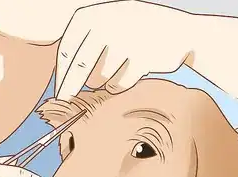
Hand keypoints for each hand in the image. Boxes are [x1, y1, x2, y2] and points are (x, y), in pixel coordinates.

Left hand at [55, 0, 192, 99]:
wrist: (179, 33)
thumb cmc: (136, 33)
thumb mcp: (108, 23)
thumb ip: (84, 43)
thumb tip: (61, 79)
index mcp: (93, 14)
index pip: (67, 50)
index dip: (61, 75)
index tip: (59, 92)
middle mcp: (107, 23)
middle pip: (79, 68)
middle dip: (71, 88)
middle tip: (66, 100)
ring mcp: (125, 40)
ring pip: (99, 79)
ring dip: (104, 82)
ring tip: (118, 69)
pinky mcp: (141, 58)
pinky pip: (118, 84)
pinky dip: (120, 85)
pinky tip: (129, 73)